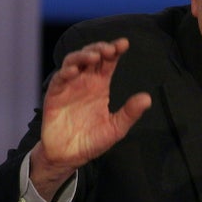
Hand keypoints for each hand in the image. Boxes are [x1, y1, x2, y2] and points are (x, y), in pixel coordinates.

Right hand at [30, 38, 151, 199]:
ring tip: (94, 57)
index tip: (124, 44)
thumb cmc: (91, 141)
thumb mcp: (115, 128)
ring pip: (73, 62)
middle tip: (109, 49)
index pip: (108, 62)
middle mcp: (84, 82)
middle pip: (91, 56)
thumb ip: (129, 113)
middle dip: (99, 48)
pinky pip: (59, 79)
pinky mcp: (54, 96)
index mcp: (100, 86)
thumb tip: (147, 98)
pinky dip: (66, 72)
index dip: (114, 50)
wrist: (68, 157)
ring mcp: (69, 86)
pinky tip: (74, 71)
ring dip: (83, 56)